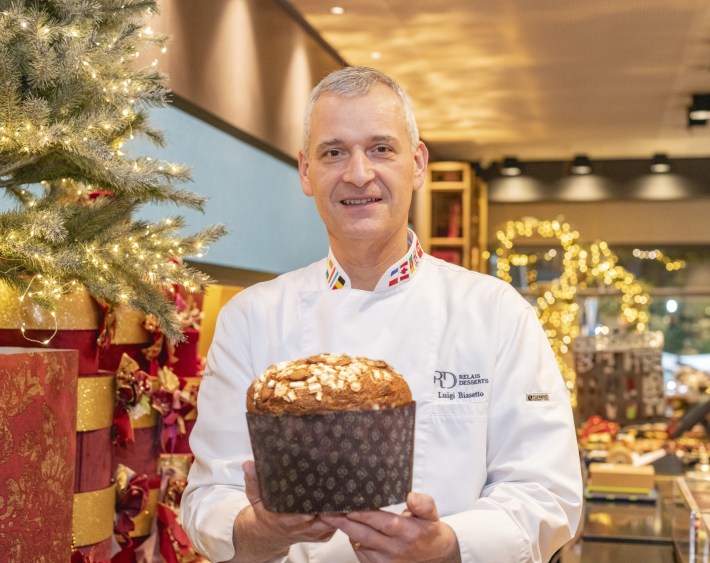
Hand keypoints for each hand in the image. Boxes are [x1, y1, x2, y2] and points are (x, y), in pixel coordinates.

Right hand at [231, 460, 335, 561]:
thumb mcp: (255, 498)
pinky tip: (347, 502)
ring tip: (345, 495)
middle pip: (318, 522)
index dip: (305, 515)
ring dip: (337, 512)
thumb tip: (248, 464)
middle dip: (328, 510)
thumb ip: (253, 481)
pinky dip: (341, 517)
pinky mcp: (322, 535)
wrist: (269, 535)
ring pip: (330, 525)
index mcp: (283, 520)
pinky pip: (335, 527)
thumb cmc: (265, 513)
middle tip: (337, 494)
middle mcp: (300, 529)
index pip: (296, 519)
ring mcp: (313, 533)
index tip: (312, 508)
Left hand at [320, 492, 460, 561]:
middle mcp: (394, 548)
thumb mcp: (432, 515)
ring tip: (330, 517)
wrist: (438, 560)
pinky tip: (348, 530)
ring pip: (359, 545)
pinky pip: (362, 555)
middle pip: (363, 535)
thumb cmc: (430, 533)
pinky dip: (353, 542)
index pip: (379, 521)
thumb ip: (423, 504)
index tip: (345, 505)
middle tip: (325, 512)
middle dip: (342, 523)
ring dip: (345, 532)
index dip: (361, 514)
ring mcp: (387, 561)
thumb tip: (411, 496)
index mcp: (406, 531)